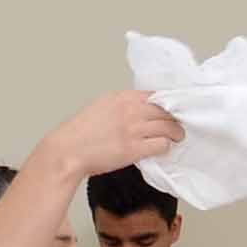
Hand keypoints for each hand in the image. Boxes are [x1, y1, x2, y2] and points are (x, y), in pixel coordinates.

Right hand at [43, 89, 181, 179]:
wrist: (68, 150)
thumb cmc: (81, 133)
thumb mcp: (101, 107)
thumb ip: (122, 105)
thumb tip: (141, 109)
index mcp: (121, 97)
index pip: (155, 95)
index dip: (168, 104)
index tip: (172, 111)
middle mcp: (130, 109)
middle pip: (166, 111)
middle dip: (175, 118)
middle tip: (178, 125)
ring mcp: (134, 128)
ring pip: (168, 127)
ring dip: (175, 133)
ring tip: (176, 137)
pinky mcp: (135, 148)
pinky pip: (162, 145)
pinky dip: (166, 147)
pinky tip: (163, 149)